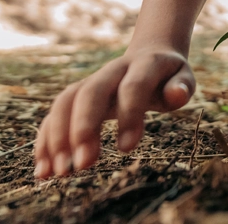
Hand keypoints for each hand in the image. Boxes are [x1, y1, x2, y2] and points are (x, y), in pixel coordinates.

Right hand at [33, 47, 193, 178]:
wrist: (150, 55)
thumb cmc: (170, 76)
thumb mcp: (183, 77)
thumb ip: (181, 86)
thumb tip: (176, 95)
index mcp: (143, 64)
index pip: (132, 86)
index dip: (129, 115)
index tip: (127, 149)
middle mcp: (112, 71)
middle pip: (90, 92)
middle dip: (83, 127)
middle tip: (84, 165)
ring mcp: (91, 81)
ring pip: (66, 101)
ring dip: (58, 136)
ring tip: (59, 172)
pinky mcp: (77, 95)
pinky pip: (55, 113)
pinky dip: (46, 140)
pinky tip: (44, 169)